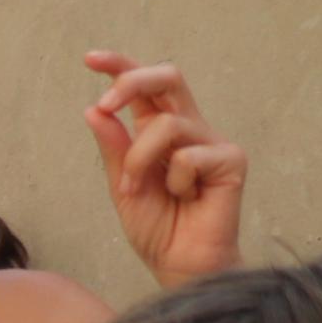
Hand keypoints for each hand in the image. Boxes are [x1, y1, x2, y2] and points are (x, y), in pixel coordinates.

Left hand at [82, 52, 245, 283]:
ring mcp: (212, 141)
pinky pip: (189, 155)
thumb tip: (93, 109)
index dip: (120, 67)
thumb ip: (114, 148)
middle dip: (131, 82)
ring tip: (138, 190)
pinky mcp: (231, 159)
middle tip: (106, 104)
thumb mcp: (122, 186)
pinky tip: (185, 199)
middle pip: (168, 78)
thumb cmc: (156, 227)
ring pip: (166, 125)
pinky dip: (174, 180)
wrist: (179, 264)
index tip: (90, 58)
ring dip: (139, 159)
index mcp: (160, 131)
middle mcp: (189, 128)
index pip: (145, 87)